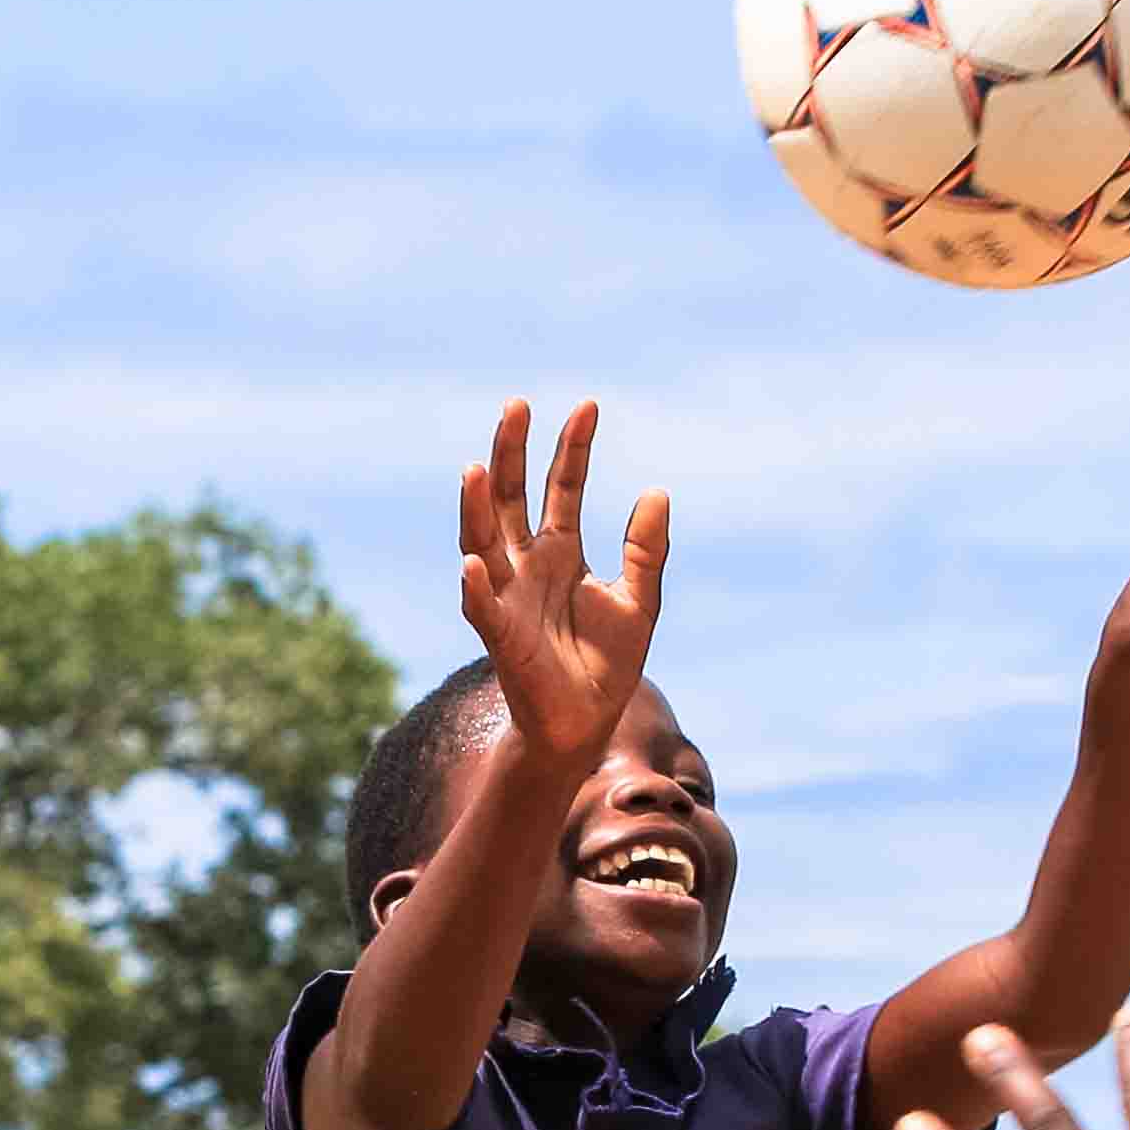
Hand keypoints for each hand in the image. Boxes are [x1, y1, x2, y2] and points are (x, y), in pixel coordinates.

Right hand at [451, 398, 669, 779]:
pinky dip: (476, 587)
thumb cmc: (607, 664)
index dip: (573, 449)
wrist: (586, 723)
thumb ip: (646, 550)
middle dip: (512, 454)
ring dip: (477, 508)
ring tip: (476, 470)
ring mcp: (508, 596)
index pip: (563, 488)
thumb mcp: (639, 600)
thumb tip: (656, 492)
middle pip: (512, 498)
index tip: (587, 406)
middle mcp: (527, 565)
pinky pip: (482, 609)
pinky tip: (473, 563)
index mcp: (561, 551)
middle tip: (515, 406)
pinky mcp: (501, 637)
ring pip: (484, 541)